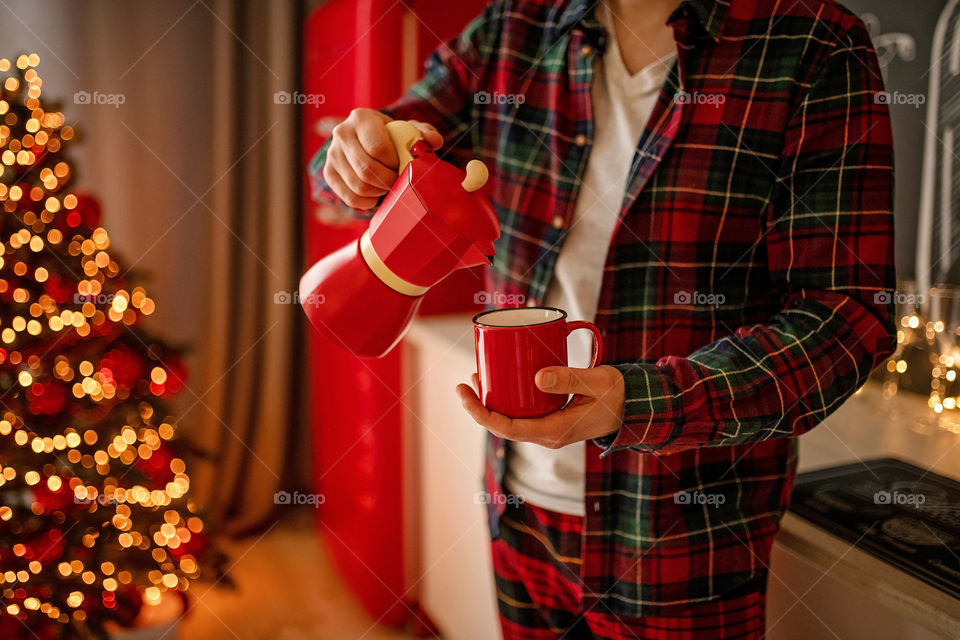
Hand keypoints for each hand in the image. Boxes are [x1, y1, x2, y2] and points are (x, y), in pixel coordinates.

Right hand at [323, 108, 442, 209]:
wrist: (368, 140)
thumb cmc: (392, 136)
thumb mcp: (409, 130)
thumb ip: (424, 133)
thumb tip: (434, 142)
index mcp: (361, 117)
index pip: (378, 148)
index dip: (394, 163)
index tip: (402, 165)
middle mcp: (341, 133)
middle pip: (366, 169)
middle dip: (388, 181)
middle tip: (398, 181)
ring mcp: (332, 154)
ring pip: (358, 186)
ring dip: (378, 192)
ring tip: (387, 186)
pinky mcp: (329, 173)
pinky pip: (349, 197)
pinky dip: (367, 202)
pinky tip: (375, 196)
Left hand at [455, 365, 624, 447]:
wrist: (635, 407)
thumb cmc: (618, 394)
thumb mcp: (597, 382)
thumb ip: (570, 379)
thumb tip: (537, 376)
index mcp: (554, 431)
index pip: (505, 428)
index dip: (479, 413)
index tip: (465, 393)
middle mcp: (547, 435)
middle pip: (502, 425)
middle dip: (479, 406)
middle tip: (466, 381)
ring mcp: (548, 430)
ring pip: (510, 420)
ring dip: (491, 403)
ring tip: (477, 378)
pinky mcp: (551, 420)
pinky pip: (521, 414)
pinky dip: (507, 400)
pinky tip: (500, 383)